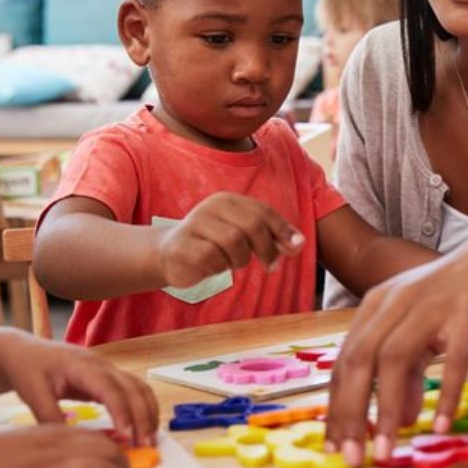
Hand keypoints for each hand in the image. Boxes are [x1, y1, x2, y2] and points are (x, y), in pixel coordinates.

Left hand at [0, 330, 158, 446]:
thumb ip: (50, 416)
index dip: (122, 412)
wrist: (25, 351)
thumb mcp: (33, 394)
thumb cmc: (28, 370)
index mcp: (82, 366)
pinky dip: (143, 408)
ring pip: (140, 387)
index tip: (127, 437)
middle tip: (146, 445)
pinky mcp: (109, 377)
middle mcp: (102, 365)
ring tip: (149, 439)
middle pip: (133, 388)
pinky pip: (134, 390)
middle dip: (143, 416)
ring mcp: (109, 369)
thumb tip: (71, 442)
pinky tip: (142, 427)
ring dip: (148, 412)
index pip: (110, 388)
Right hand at [156, 192, 303, 287]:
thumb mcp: (243, 237)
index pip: (264, 212)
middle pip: (252, 225)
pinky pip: (213, 257)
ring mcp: (195, 224)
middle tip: (271, 266)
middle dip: (267, 248)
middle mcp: (212, 207)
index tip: (296, 248)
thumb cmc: (213, 246)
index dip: (283, 230)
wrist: (168, 256)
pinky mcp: (182, 244)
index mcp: (228, 200)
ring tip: (233, 263)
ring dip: (240, 259)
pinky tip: (215, 267)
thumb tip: (299, 243)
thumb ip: (270, 237)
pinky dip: (220, 267)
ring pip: (234, 241)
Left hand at [327, 225, 467, 466]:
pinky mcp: (465, 311)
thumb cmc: (456, 294)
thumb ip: (409, 372)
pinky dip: (445, 392)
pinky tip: (442, 422)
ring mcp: (429, 304)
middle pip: (360, 358)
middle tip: (353, 457)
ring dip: (386, 408)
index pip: (345, 360)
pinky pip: (453, 357)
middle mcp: (395, 302)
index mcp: (377, 305)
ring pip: (396, 359)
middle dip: (350, 412)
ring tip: (386, 448)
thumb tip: (398, 419)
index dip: (337, 404)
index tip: (336, 445)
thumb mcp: (424, 332)